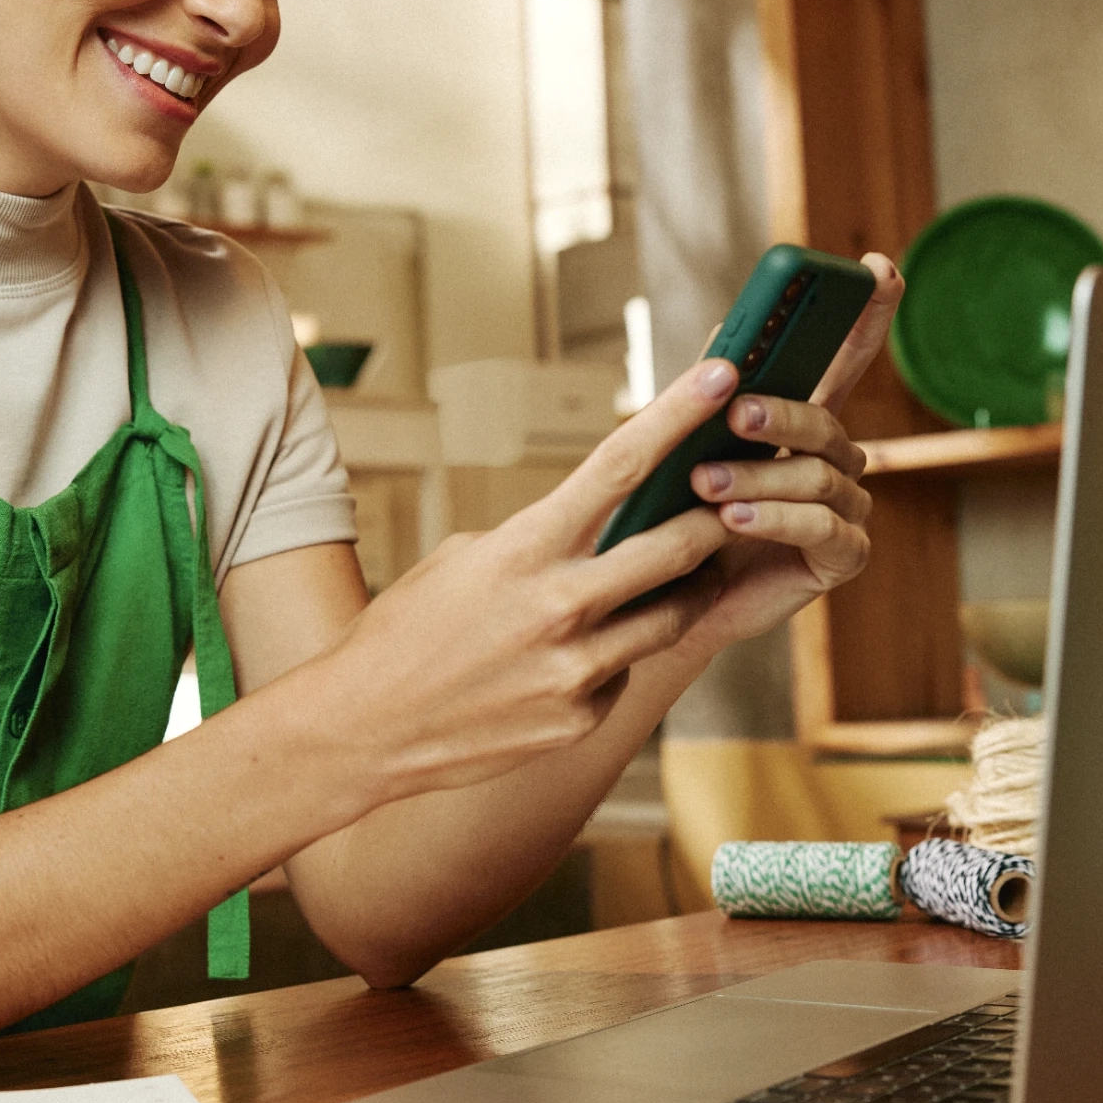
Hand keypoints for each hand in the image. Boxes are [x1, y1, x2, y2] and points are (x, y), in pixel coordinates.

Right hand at [292, 355, 749, 807]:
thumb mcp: (463, 560)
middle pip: (675, 546)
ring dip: (688, 590)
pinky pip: (627, 670)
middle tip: (738, 500)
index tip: (721, 375)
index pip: (617, 466)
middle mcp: (558, 605)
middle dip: (717, 518)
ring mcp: (575, 668)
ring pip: (672, 617)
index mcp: (523, 548)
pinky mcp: (580, 716)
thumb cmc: (407, 630)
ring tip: (688, 575)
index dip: (677, 415)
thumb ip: (537, 540)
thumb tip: (598, 527)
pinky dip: (620, 653)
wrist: (365, 727)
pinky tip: (584, 653)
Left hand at [672, 251, 904, 656]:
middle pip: (825, 417)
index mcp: (802, 422)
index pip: (843, 358)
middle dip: (780, 413)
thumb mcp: (682, 449)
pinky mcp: (842, 556)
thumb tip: (721, 346)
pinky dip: (776, 518)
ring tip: (706, 486)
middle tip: (734, 414)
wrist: (664, 600)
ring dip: (760, 475)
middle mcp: (834, 459)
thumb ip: (708, 399)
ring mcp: (845, 508)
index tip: (878, 267)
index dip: (866, 314)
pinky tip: (736, 519)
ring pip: (819, 473)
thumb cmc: (674, 517)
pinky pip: (823, 527)